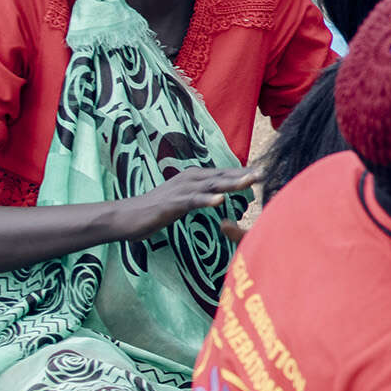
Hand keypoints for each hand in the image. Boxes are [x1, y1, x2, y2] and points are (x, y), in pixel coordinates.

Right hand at [113, 167, 258, 242]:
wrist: (125, 216)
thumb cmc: (156, 210)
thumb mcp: (183, 201)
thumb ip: (201, 196)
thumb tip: (221, 197)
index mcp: (194, 178)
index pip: (224, 174)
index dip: (243, 174)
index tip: (263, 174)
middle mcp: (190, 179)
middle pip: (222, 176)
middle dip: (243, 175)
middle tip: (264, 174)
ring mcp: (181, 190)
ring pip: (211, 185)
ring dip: (232, 183)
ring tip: (250, 182)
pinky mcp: (172, 203)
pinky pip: (192, 200)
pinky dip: (206, 199)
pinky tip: (220, 200)